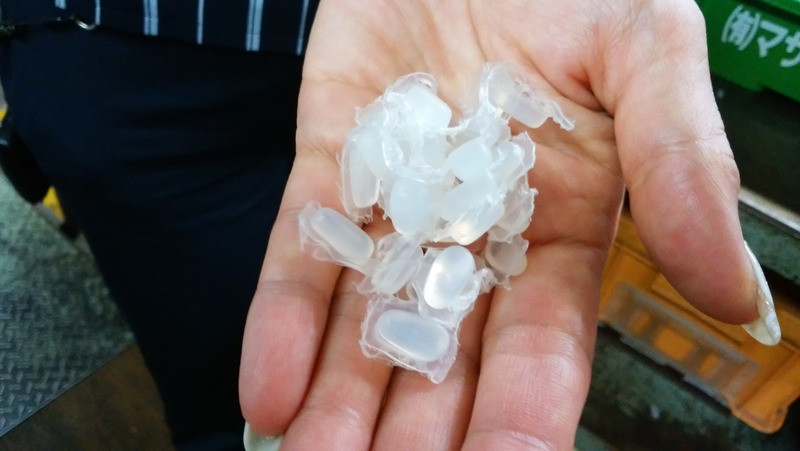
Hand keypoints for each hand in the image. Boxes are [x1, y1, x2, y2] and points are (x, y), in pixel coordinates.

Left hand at [240, 1, 758, 448]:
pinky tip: (267, 390)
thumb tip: (733, 293)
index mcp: (562, 229)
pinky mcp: (332, 161)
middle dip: (412, 436)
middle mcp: (474, 236)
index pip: (539, 346)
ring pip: (362, 323)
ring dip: (336, 402)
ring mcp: (398, 203)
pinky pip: (303, 251)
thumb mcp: (647, 54)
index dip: (519, 413)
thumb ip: (684, 166)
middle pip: (441, 358)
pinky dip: (282, 319)